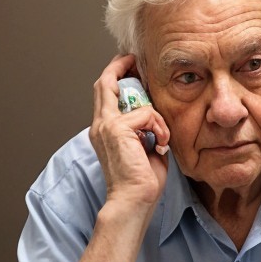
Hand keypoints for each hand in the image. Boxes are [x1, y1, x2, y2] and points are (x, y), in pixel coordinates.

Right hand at [89, 53, 171, 208]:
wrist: (134, 201)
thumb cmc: (141, 182)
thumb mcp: (144, 147)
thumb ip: (144, 129)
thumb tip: (155, 116)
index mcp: (104, 130)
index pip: (104, 93)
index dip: (115, 74)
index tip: (130, 64)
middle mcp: (100, 125)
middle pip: (104, 82)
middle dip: (121, 67)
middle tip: (136, 60)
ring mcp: (106, 125)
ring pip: (130, 96)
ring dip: (155, 115)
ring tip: (160, 139)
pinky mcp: (117, 128)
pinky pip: (147, 114)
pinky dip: (159, 128)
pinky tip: (160, 145)